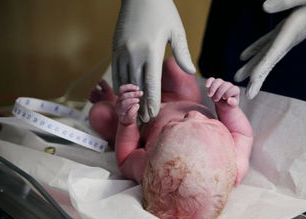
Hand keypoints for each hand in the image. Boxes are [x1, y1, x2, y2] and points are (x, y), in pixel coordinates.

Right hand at [112, 0, 195, 122]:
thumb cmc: (163, 10)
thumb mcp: (177, 31)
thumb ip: (182, 53)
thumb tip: (191, 72)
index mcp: (151, 51)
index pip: (151, 84)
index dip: (151, 102)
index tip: (153, 115)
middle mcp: (133, 53)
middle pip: (137, 87)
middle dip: (141, 105)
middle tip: (144, 121)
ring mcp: (121, 51)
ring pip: (124, 80)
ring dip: (129, 98)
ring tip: (134, 112)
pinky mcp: (114, 47)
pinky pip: (116, 71)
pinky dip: (120, 84)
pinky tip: (125, 93)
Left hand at [115, 84, 142, 124]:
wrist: (125, 117)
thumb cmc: (128, 118)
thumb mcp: (130, 119)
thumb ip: (132, 113)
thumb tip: (136, 105)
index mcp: (119, 109)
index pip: (123, 103)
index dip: (131, 101)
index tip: (138, 101)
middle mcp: (118, 103)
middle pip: (123, 96)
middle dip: (132, 94)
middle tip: (141, 93)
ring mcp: (119, 97)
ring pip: (122, 90)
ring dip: (130, 88)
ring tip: (138, 88)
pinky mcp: (121, 94)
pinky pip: (123, 88)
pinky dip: (129, 86)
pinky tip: (136, 88)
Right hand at [206, 77, 239, 107]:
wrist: (223, 104)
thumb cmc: (229, 104)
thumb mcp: (232, 105)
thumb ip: (233, 103)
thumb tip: (229, 100)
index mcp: (235, 90)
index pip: (233, 89)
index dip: (228, 93)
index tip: (224, 98)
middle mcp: (229, 85)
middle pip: (224, 85)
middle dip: (219, 93)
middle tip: (215, 100)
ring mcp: (222, 83)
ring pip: (218, 81)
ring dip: (213, 88)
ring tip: (210, 95)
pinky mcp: (215, 82)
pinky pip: (212, 79)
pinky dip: (209, 82)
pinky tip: (207, 86)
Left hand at [234, 0, 305, 98]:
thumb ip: (286, 1)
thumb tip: (264, 7)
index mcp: (292, 31)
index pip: (274, 52)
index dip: (262, 66)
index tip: (251, 80)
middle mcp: (288, 39)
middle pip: (270, 62)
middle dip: (258, 79)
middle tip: (247, 96)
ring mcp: (286, 37)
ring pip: (267, 56)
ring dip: (253, 68)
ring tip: (238, 79)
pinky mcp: (285, 32)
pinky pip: (268, 45)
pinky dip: (255, 51)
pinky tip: (243, 57)